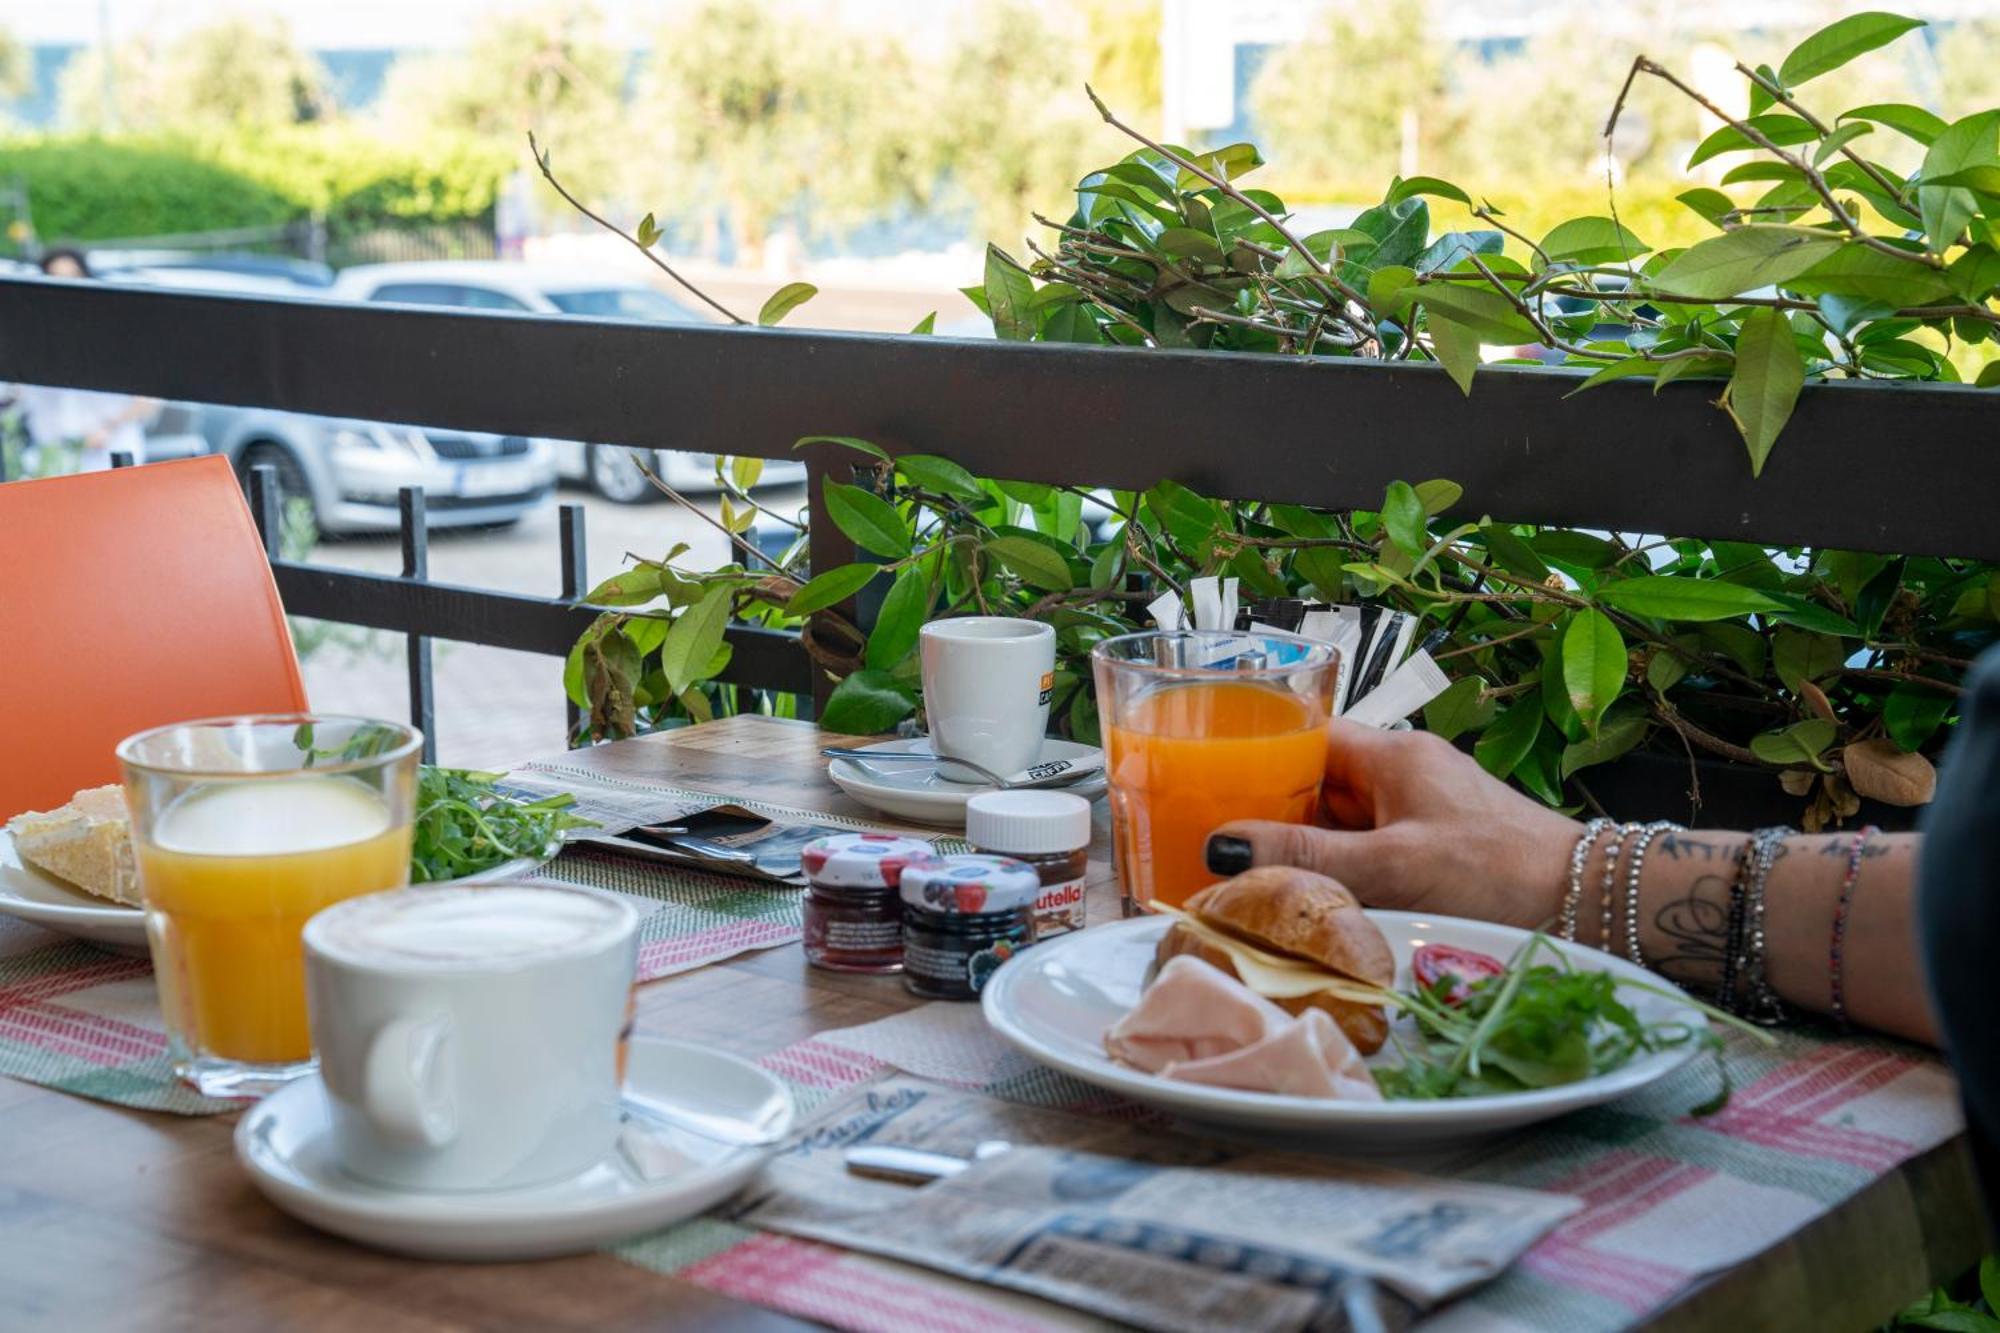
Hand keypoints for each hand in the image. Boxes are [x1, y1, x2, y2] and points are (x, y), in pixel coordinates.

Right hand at [1203, 720, 1582, 929]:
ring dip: (1305, 849)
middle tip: (1218, 850)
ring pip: (1340, 822)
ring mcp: (1422, 811)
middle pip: (1314, 783)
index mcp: (1392, 754)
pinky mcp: (1438, 848)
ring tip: (1252, 882)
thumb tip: (1220, 848)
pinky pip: (1369, 850)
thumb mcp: (1392, 866)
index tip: (1208, 789)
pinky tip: (1316, 903)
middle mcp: (1404, 773)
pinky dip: (1340, 872)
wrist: (1593, 904)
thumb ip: (1306, 856)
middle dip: (1271, 814)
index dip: (1255, 756)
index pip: (1303, 735)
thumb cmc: (1498, 872)